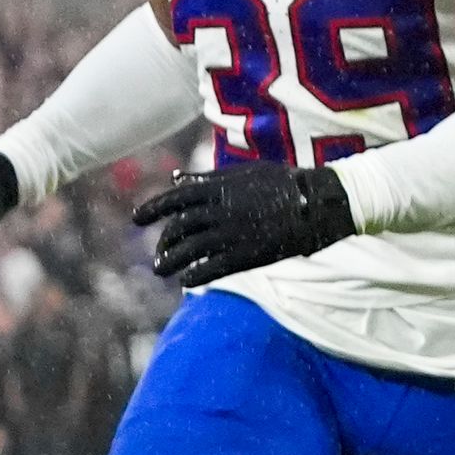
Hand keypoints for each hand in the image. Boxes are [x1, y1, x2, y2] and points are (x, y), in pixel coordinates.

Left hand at [133, 162, 354, 286]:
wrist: (318, 203)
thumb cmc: (283, 183)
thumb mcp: (244, 172)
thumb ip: (207, 179)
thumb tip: (174, 179)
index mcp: (219, 188)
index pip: (174, 199)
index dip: (152, 209)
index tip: (136, 219)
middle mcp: (220, 211)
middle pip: (178, 229)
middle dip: (164, 242)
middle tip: (158, 254)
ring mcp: (232, 234)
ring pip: (188, 252)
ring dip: (170, 262)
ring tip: (163, 270)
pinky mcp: (246, 255)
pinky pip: (210, 269)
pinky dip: (194, 277)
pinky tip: (187, 282)